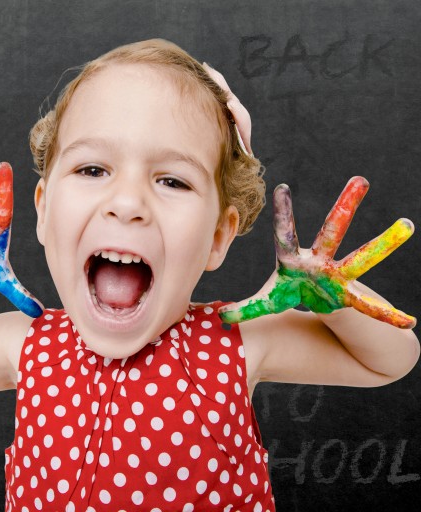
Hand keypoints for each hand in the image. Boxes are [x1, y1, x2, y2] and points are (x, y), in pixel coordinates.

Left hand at [219, 177, 414, 327]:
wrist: (316, 310)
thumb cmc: (292, 294)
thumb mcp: (268, 301)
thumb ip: (246, 308)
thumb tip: (219, 317)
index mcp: (295, 260)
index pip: (286, 234)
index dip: (285, 214)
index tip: (283, 188)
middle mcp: (321, 262)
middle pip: (333, 230)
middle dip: (346, 205)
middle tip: (361, 180)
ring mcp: (339, 278)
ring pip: (363, 257)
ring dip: (385, 243)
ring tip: (407, 225)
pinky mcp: (350, 299)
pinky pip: (370, 311)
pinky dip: (387, 318)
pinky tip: (407, 322)